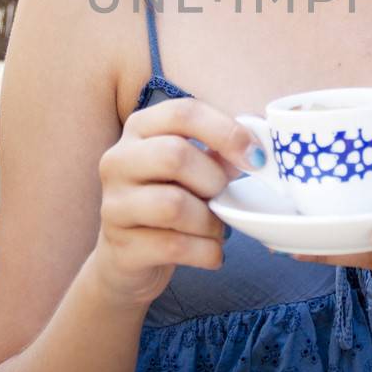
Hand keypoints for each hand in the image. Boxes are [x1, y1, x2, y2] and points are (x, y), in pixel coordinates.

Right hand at [90, 99, 261, 308]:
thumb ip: (217, 154)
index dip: (226, 131)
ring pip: (173, 205)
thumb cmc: (167, 201)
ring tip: (215, 229)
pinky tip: (211, 253)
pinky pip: (174, 246)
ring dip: (209, 221)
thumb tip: (253, 153)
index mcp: (139, 130)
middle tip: (222, 196)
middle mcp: (118, 161)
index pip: (183, 112)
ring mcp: (114, 204)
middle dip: (213, 180)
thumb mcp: (190, 170)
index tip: (256, 157)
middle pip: (174, 155)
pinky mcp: (121, 247)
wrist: (128, 259)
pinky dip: (206, 251)